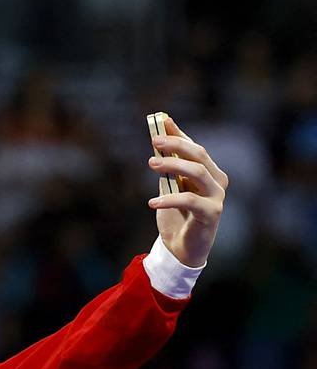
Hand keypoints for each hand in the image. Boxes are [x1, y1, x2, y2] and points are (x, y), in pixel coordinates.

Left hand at [148, 119, 226, 268]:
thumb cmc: (175, 216)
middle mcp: (217, 181)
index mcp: (208, 172)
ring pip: (198, 173)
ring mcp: (217, 196)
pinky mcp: (212, 213)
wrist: (180, 249)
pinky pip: (191, 200)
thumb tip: (158, 141)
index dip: (179, 133)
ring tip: (151, 163)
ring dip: (174, 165)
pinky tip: (152, 202)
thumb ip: (167, 167)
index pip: (194, 148)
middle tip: (154, 141)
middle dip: (177, 144)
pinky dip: (170, 199)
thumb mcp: (169, 188)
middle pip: (199, 155)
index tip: (161, 120)